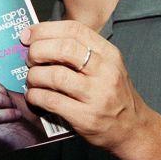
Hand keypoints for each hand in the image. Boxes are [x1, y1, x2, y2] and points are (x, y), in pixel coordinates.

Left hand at [21, 21, 156, 156]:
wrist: (133, 129)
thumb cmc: (112, 95)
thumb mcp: (106, 67)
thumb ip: (79, 53)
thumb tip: (39, 41)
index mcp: (109, 54)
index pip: (74, 30)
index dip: (45, 30)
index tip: (27, 35)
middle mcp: (105, 71)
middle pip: (64, 49)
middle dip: (38, 51)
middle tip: (29, 59)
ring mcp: (97, 95)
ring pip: (55, 75)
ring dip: (34, 76)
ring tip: (32, 79)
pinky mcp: (86, 117)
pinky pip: (51, 101)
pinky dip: (36, 96)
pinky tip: (34, 95)